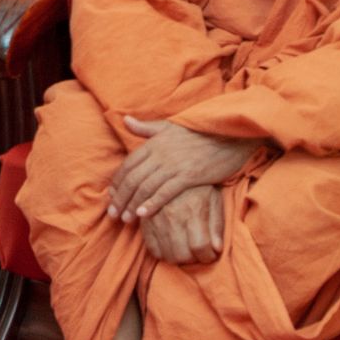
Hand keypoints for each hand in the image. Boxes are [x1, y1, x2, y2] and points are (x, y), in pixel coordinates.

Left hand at [108, 117, 256, 223]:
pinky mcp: (189, 175)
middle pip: (133, 178)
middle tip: (112, 214)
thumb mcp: (169, 127)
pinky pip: (166, 192)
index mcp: (153, 143)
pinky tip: (143, 214)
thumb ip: (145, 128)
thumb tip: (125, 120)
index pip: (128, 165)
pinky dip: (152, 203)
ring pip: (146, 187)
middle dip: (120, 198)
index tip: (111, 197)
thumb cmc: (198, 132)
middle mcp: (159, 154)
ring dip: (132, 204)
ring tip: (125, 219)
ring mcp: (173, 165)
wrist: (228, 134)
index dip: (117, 182)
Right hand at [140, 184, 223, 264]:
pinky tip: (170, 247)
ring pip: (165, 253)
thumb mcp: (214, 200)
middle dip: (193, 259)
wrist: (177, 163)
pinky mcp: (145, 219)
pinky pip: (151, 246)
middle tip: (197, 253)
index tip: (210, 254)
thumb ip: (217, 224)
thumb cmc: (199, 184)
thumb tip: (217, 248)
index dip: (208, 256)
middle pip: (181, 254)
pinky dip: (161, 253)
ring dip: (177, 258)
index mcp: (193, 210)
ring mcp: (157, 218)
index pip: (200, 247)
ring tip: (185, 249)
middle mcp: (173, 216)